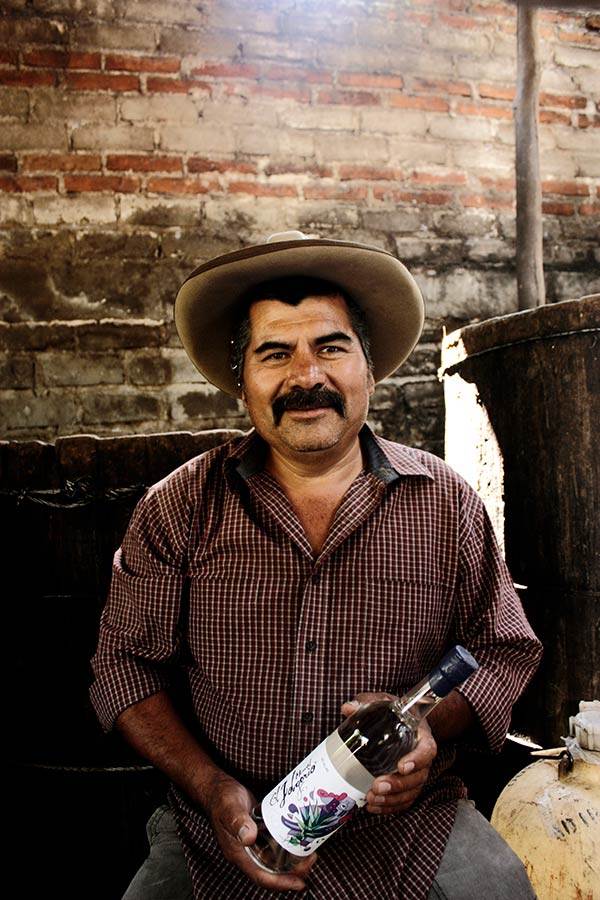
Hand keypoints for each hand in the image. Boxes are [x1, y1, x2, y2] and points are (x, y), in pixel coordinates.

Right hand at [205, 773, 316, 890]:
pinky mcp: (260, 834)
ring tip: (311, 851)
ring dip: (294, 861)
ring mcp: (254, 845)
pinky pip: (276, 846)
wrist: (218, 789)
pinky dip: (289, 846)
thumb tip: (250, 838)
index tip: (300, 882)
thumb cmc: (221, 799)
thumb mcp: (229, 808)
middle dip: (294, 872)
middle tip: (312, 858)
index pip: (261, 877)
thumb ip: (238, 822)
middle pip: (273, 872)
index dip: (281, 883)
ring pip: (276, 861)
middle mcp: (248, 854)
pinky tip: (301, 838)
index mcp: (239, 855)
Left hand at [341, 693, 437, 814]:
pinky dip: (391, 807)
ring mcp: (417, 773)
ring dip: (393, 800)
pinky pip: (405, 800)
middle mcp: (423, 758)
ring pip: (411, 792)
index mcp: (422, 736)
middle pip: (418, 777)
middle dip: (398, 785)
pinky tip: (374, 807)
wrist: (405, 721)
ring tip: (372, 799)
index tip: (401, 766)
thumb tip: (348, 708)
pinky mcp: (409, 784)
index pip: (426, 751)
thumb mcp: (383, 701)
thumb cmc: (395, 711)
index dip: (416, 760)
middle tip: (377, 786)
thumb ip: (367, 703)